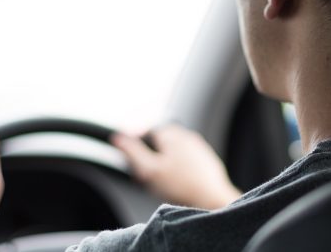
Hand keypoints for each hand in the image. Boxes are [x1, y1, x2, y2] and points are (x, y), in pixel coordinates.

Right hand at [112, 125, 241, 209]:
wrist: (212, 200)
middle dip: (150, 155)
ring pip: (173, 152)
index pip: (146, 130)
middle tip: (145, 174)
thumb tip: (118, 138)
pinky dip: (178, 169)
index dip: (136, 145)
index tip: (132, 159)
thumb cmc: (182, 187)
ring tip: (161, 182)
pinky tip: (177, 184)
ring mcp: (199, 148)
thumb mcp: (149, 170)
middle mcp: (187, 136)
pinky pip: (186, 161)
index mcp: (171, 134)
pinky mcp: (206, 161)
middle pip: (160, 141)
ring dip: (164, 163)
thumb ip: (132, 152)